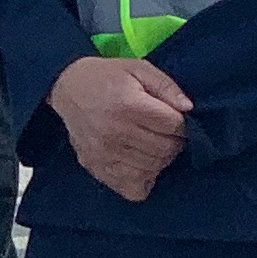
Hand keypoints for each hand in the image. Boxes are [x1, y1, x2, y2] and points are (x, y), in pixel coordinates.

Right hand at [51, 54, 192, 201]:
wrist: (68, 88)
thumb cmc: (108, 77)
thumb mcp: (140, 69)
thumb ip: (166, 87)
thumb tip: (188, 109)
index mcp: (128, 106)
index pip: (173, 126)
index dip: (182, 123)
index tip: (175, 118)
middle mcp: (115, 133)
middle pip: (165, 149)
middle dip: (174, 141)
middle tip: (166, 132)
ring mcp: (105, 155)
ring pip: (153, 168)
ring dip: (161, 158)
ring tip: (153, 143)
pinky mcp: (97, 168)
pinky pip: (132, 188)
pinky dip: (143, 178)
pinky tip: (141, 162)